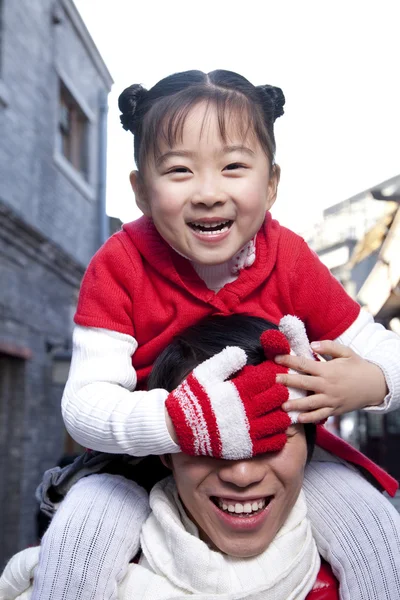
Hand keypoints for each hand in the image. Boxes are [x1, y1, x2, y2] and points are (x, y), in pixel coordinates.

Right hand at [165, 330, 291, 458]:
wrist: (179, 427)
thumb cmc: (193, 398)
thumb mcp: (205, 373)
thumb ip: (225, 361)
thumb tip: (242, 352)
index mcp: (238, 390)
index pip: (268, 378)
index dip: (274, 374)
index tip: (274, 373)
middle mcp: (247, 410)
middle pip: (279, 398)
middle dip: (281, 391)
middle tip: (278, 389)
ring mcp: (249, 430)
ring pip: (280, 420)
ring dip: (283, 412)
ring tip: (277, 409)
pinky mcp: (247, 447)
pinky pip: (273, 441)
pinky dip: (279, 434)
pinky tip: (275, 428)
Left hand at [275, 340, 387, 422]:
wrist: (375, 385)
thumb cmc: (357, 366)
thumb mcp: (346, 352)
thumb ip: (328, 346)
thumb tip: (312, 344)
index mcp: (328, 370)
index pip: (304, 364)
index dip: (289, 361)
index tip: (276, 359)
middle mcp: (327, 386)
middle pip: (303, 383)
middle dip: (287, 382)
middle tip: (273, 381)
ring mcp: (331, 399)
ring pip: (309, 404)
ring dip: (295, 405)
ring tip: (282, 406)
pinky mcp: (334, 410)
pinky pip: (320, 415)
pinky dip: (309, 418)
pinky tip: (298, 419)